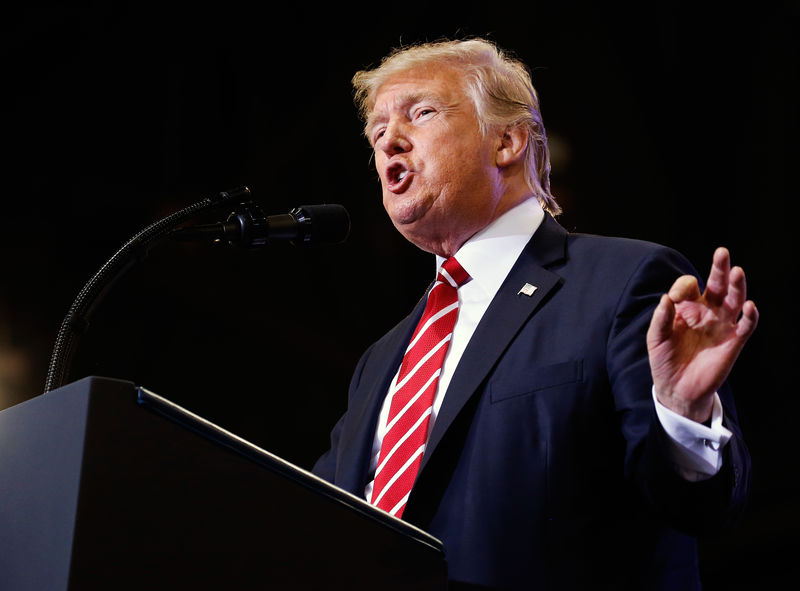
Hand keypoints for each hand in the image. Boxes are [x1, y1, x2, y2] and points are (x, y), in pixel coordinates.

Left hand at [647, 247, 758, 422]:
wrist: (677, 388)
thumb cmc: (664, 360)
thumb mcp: (655, 339)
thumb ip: (660, 319)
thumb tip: (666, 298)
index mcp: (686, 307)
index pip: (689, 286)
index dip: (683, 287)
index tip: (674, 298)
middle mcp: (706, 312)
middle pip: (717, 285)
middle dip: (719, 269)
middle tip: (722, 253)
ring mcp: (722, 325)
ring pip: (734, 300)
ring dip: (737, 286)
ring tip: (737, 272)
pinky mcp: (733, 341)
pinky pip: (745, 325)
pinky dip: (750, 316)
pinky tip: (749, 306)